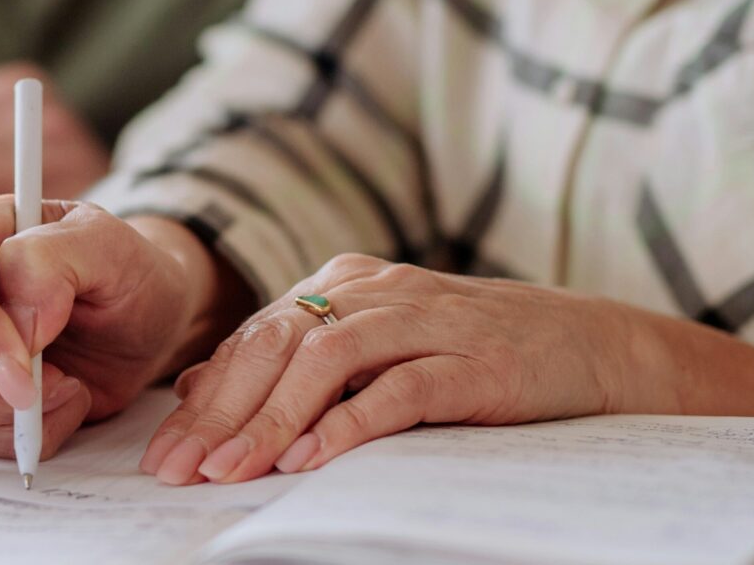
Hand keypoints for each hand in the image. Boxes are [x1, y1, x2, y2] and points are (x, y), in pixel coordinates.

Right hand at [0, 198, 200, 459]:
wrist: (146, 322)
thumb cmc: (124, 274)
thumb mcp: (109, 247)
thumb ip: (52, 262)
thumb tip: (16, 319)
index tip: (27, 361)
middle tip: (51, 385)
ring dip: (2, 418)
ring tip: (65, 388)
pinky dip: (11, 439)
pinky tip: (51, 410)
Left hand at [141, 254, 641, 485]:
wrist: (590, 345)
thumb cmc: (470, 355)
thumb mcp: (373, 348)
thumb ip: (294, 360)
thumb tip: (200, 389)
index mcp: (344, 282)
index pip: (255, 338)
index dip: (204, 400)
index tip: (164, 457)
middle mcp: (375, 291)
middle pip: (276, 343)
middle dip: (221, 412)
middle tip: (179, 472)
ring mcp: (425, 322)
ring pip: (325, 359)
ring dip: (272, 419)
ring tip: (234, 472)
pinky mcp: (472, 361)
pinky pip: (399, 388)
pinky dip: (351, 423)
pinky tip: (315, 459)